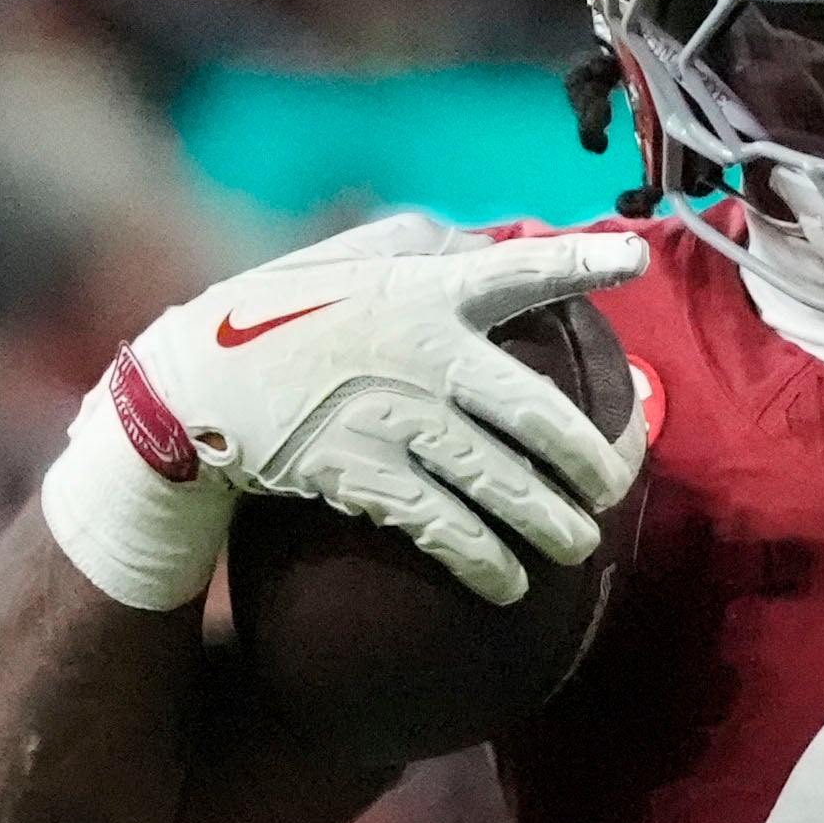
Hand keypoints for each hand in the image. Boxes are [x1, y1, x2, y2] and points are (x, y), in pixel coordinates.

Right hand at [44, 213, 650, 609]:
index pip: (513, 272)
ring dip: (549, 523)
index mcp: (422, 291)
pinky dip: (483, 559)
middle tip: (613, 484)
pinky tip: (510, 582)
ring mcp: (389, 418)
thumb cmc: (284, 316)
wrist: (189, 386)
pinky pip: (440, 526)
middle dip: (588, 457)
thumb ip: (424, 244)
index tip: (634, 262)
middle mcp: (418, 354)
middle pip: (533, 412)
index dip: (576, 263)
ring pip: (496, 482)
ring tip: (579, 545)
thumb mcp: (349, 259)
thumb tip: (494, 239)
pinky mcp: (358, 474)